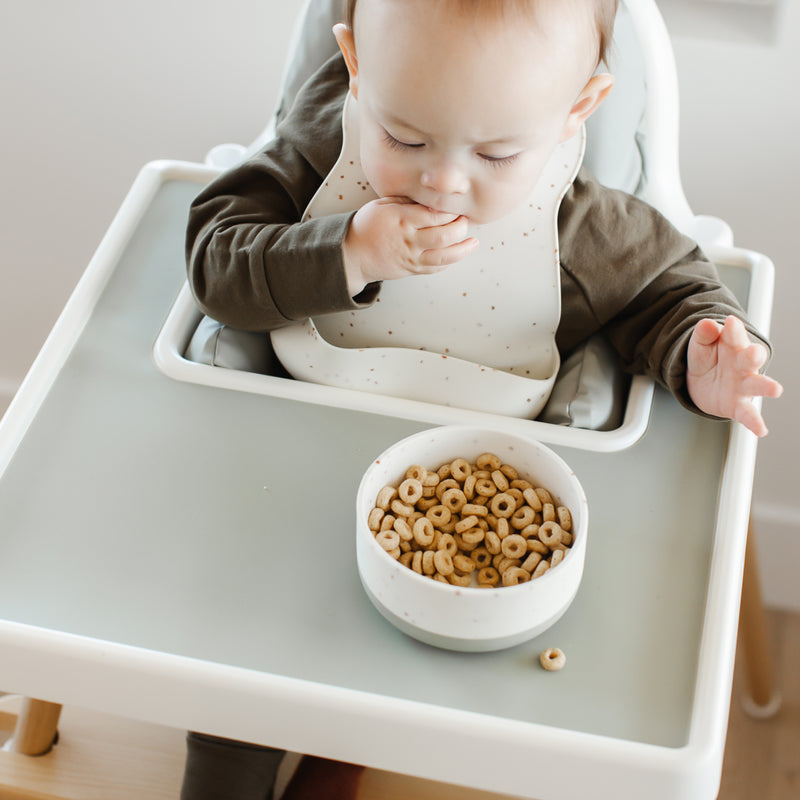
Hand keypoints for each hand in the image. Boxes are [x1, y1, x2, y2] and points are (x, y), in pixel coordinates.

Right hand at [343, 197, 478, 295]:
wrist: (352, 254)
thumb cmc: (367, 225)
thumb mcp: (383, 204)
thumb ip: (407, 201)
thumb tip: (430, 198)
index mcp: (402, 219)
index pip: (435, 214)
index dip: (450, 210)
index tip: (456, 206)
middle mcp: (409, 240)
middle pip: (444, 235)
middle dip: (460, 227)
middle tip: (464, 221)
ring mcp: (411, 257)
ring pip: (444, 256)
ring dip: (463, 249)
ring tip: (473, 242)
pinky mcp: (411, 269)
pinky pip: (435, 268)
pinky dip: (449, 262)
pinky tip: (457, 254)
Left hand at [686, 315, 782, 436]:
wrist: (702, 382)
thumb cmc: (708, 359)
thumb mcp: (700, 345)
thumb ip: (703, 335)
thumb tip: (707, 324)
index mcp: (734, 347)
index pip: (734, 337)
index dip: (733, 330)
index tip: (730, 322)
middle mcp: (743, 366)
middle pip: (751, 359)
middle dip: (755, 356)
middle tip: (756, 353)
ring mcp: (743, 386)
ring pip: (756, 386)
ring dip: (766, 387)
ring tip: (775, 390)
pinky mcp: (738, 405)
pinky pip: (748, 415)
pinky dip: (755, 422)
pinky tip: (761, 430)